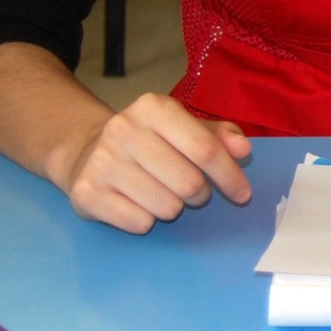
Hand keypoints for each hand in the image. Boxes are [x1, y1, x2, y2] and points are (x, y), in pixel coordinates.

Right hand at [54, 93, 252, 233]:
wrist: (87, 152)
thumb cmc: (150, 140)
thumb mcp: (185, 127)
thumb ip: (219, 136)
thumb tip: (243, 149)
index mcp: (153, 107)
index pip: (205, 149)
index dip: (230, 175)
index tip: (243, 193)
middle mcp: (124, 130)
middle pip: (189, 182)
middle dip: (200, 194)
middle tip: (194, 191)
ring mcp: (102, 162)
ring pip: (167, 207)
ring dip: (174, 207)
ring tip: (161, 191)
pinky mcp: (86, 193)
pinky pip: (140, 223)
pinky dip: (147, 219)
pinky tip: (136, 201)